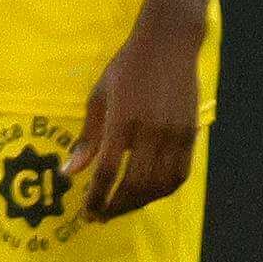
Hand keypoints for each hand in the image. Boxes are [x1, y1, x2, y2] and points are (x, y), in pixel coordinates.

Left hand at [73, 11, 202, 221]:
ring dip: (141, 202)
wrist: (169, 44)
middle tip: (102, 216)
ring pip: (160, 184)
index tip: (87, 212)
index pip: (107, 170)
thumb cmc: (127, 67)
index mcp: (122, 120)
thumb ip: (88, 137)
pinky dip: (165, 190)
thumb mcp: (99, 96)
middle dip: (117, 206)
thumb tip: (71, 171)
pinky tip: (151, 194)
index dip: (96, 197)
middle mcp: (151, 131)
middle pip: (135, 183)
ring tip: (124, 207)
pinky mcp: (191, 133)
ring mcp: (175, 133)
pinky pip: (181, 173)